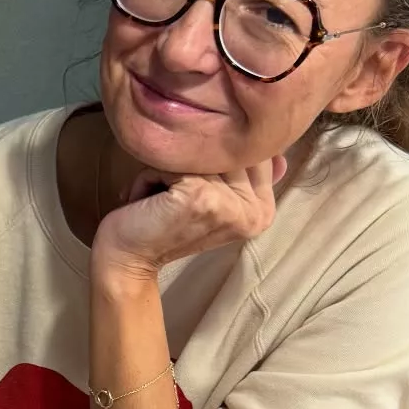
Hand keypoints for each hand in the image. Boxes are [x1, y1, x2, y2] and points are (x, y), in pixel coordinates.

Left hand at [92, 157, 287, 282]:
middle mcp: (256, 211)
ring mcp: (231, 205)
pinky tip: (148, 201)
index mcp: (264, 211)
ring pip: (199, 152)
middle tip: (170, 196)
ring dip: (167, 170)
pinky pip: (174, 161)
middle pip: (225, 149)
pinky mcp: (203, 197)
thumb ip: (243, 178)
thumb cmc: (165, 225)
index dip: (212, 157)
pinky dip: (150, 176)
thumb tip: (280, 156)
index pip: (250, 153)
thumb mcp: (212, 200)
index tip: (189, 190)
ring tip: (158, 198)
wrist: (128, 260)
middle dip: (188, 164)